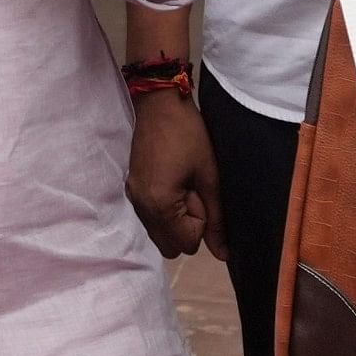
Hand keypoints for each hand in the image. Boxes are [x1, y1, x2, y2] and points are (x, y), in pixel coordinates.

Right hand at [127, 86, 220, 258]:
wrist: (159, 102)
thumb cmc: (188, 134)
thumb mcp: (209, 175)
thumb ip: (216, 218)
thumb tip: (223, 254)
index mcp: (159, 206)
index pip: (187, 244)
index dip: (201, 221)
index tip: (199, 191)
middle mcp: (141, 208)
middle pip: (170, 245)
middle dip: (186, 226)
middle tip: (193, 191)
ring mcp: (133, 198)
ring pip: (160, 232)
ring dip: (175, 218)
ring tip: (183, 183)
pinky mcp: (132, 188)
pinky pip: (151, 216)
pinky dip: (165, 208)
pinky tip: (172, 180)